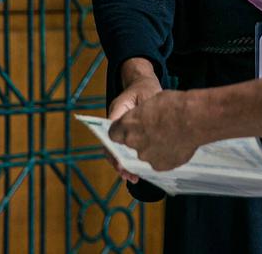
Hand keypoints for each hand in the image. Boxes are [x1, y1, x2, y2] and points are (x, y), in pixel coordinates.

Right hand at [106, 59, 162, 182]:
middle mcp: (115, 122)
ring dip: (124, 165)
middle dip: (118, 163)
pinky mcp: (128, 134)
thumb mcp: (147, 94)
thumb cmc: (144, 88)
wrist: (143, 83)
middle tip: (128, 175)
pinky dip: (130, 161)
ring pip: (117, 151)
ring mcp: (121, 129)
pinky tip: (138, 172)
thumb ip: (147, 110)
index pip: (111, 133)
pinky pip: (126, 149)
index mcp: (116, 112)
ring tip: (133, 177)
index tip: (121, 162)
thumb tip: (151, 127)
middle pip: (111, 146)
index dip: (114, 149)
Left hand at [108, 89, 202, 170]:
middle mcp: (133, 143)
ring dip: (153, 148)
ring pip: (146, 154)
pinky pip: (159, 161)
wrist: (196, 118)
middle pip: (131, 145)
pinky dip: (165, 155)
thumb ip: (139, 116)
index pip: (113, 134)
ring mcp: (147, 157)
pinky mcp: (160, 166)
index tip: (129, 129)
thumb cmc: (174, 105)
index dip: (122, 131)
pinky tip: (176, 145)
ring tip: (169, 137)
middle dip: (140, 139)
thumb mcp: (151, 101)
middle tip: (154, 131)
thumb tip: (139, 121)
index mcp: (127, 125)